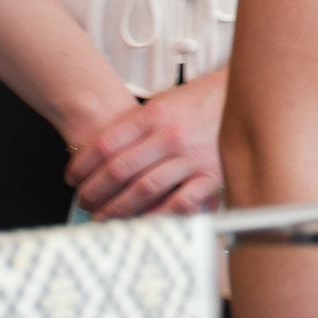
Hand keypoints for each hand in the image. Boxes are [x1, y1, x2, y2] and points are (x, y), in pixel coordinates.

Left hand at [66, 68, 227, 217]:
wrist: (244, 95)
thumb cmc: (201, 100)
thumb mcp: (163, 102)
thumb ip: (136, 125)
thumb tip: (101, 151)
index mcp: (154, 114)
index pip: (104, 144)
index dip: (82, 165)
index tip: (72, 177)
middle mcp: (170, 135)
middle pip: (118, 170)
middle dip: (94, 191)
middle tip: (83, 201)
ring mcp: (191, 157)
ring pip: (143, 190)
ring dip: (117, 208)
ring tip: (102, 217)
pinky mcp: (211, 176)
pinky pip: (179, 203)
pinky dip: (157, 215)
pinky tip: (142, 222)